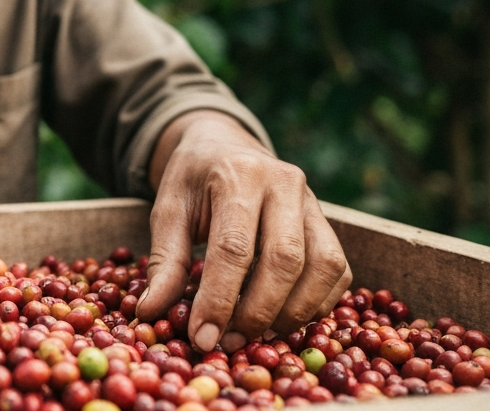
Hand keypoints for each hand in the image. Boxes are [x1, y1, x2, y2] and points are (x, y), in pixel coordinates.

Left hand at [136, 111, 351, 353]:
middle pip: (285, 260)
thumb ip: (165, 261)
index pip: (234, 248)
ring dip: (293, 313)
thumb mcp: (168, 210)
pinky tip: (283, 318)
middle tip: (230, 342)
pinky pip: (338, 271)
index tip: (202, 337)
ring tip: (256, 334)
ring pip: (323, 267)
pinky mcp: (329, 223)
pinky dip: (317, 304)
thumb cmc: (194, 181)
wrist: (224, 146)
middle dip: (258, 312)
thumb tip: (151, 312)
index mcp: (239, 176)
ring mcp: (314, 202)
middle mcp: (285, 184)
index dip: (219, 300)